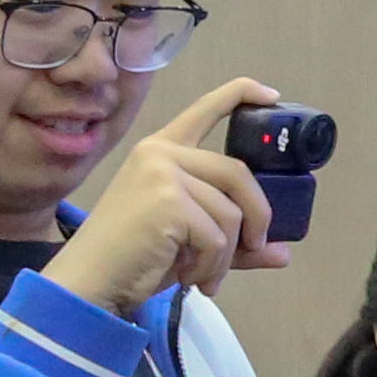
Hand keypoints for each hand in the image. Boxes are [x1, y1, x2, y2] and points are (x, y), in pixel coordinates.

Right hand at [55, 73, 285, 311]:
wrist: (92, 281)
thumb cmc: (135, 258)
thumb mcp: (190, 241)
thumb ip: (234, 240)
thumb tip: (284, 253)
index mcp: (162, 151)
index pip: (204, 110)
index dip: (241, 95)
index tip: (271, 95)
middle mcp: (161, 154)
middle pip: (238, 173)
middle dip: (258, 216)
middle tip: (256, 248)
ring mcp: (162, 173)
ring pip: (230, 212)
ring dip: (228, 254)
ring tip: (207, 276)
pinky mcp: (168, 201)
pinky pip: (217, 236)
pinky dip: (213, 265)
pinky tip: (193, 278)